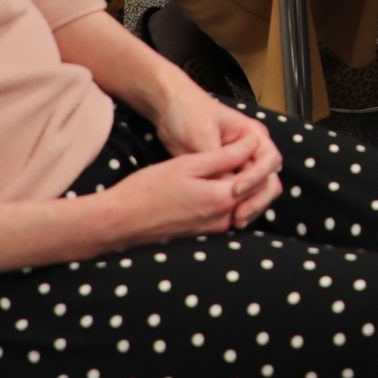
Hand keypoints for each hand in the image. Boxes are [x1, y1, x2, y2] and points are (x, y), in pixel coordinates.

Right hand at [98, 146, 259, 246]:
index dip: (252, 157)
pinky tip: (207, 184)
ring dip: (235, 185)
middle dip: (248, 172)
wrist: (121, 220)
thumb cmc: (149, 189)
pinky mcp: (202, 235)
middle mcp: (223, 220)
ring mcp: (213, 230)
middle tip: (232, 152)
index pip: (256, 177)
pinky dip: (222, 198)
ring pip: (238, 203)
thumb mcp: (188, 164)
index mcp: (222, 199)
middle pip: (250, 193)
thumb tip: (252, 144)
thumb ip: (224, 156)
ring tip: (217, 165)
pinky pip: (223, 214)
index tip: (241, 141)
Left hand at [150, 85, 283, 227]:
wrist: (168, 108)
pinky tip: (224, 219)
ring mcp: (239, 164)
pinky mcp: (225, 175)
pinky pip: (236, 196)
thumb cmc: (187, 113)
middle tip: (239, 216)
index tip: (236, 190)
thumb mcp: (202, 136)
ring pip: (254, 191)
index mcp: (252, 135)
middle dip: (257, 199)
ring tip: (233, 222)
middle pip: (267, 180)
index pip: (269, 161)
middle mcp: (251, 151)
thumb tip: (227, 189)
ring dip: (247, 206)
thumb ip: (218, 162)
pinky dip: (233, 207)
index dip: (257, 178)